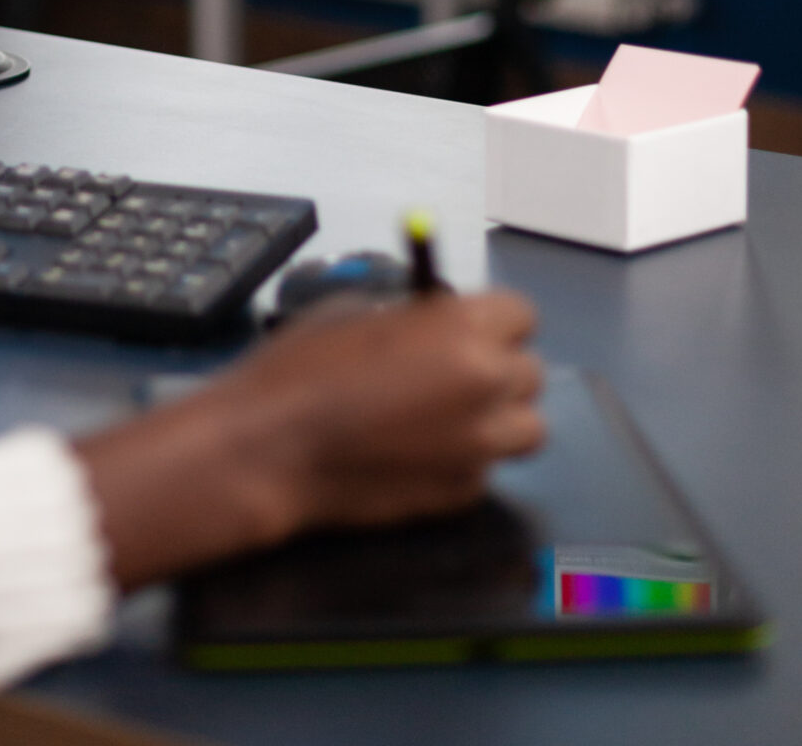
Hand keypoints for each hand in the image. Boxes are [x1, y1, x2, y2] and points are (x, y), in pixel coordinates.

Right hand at [77, 288, 541, 591]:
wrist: (271, 447)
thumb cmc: (301, 372)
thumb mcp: (358, 309)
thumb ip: (414, 314)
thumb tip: (437, 317)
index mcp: (461, 328)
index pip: (521, 315)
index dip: (494, 319)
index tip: (474, 326)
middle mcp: (483, 385)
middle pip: (529, 372)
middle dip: (497, 367)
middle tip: (455, 370)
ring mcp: (478, 446)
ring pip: (526, 429)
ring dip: (497, 417)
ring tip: (450, 414)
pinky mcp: (461, 493)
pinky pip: (486, 468)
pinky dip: (465, 458)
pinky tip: (420, 450)